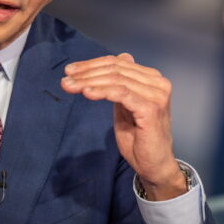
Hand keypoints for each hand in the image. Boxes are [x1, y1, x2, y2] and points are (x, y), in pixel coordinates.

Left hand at [60, 53, 186, 200]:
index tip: (71, 70)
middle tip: (66, 78)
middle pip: (116, 69)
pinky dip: (101, 91)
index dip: (92, 64)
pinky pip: (121, 93)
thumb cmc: (139, 138)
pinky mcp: (151, 109)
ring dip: (89, 81)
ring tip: (70, 86)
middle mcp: (158, 83)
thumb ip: (120, 85)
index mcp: (152, 79)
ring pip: (116, 79)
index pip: (118, 63)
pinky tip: (86, 92)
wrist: (154, 166)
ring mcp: (156, 95)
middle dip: (87, 73)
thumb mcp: (125, 106)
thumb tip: (121, 57)